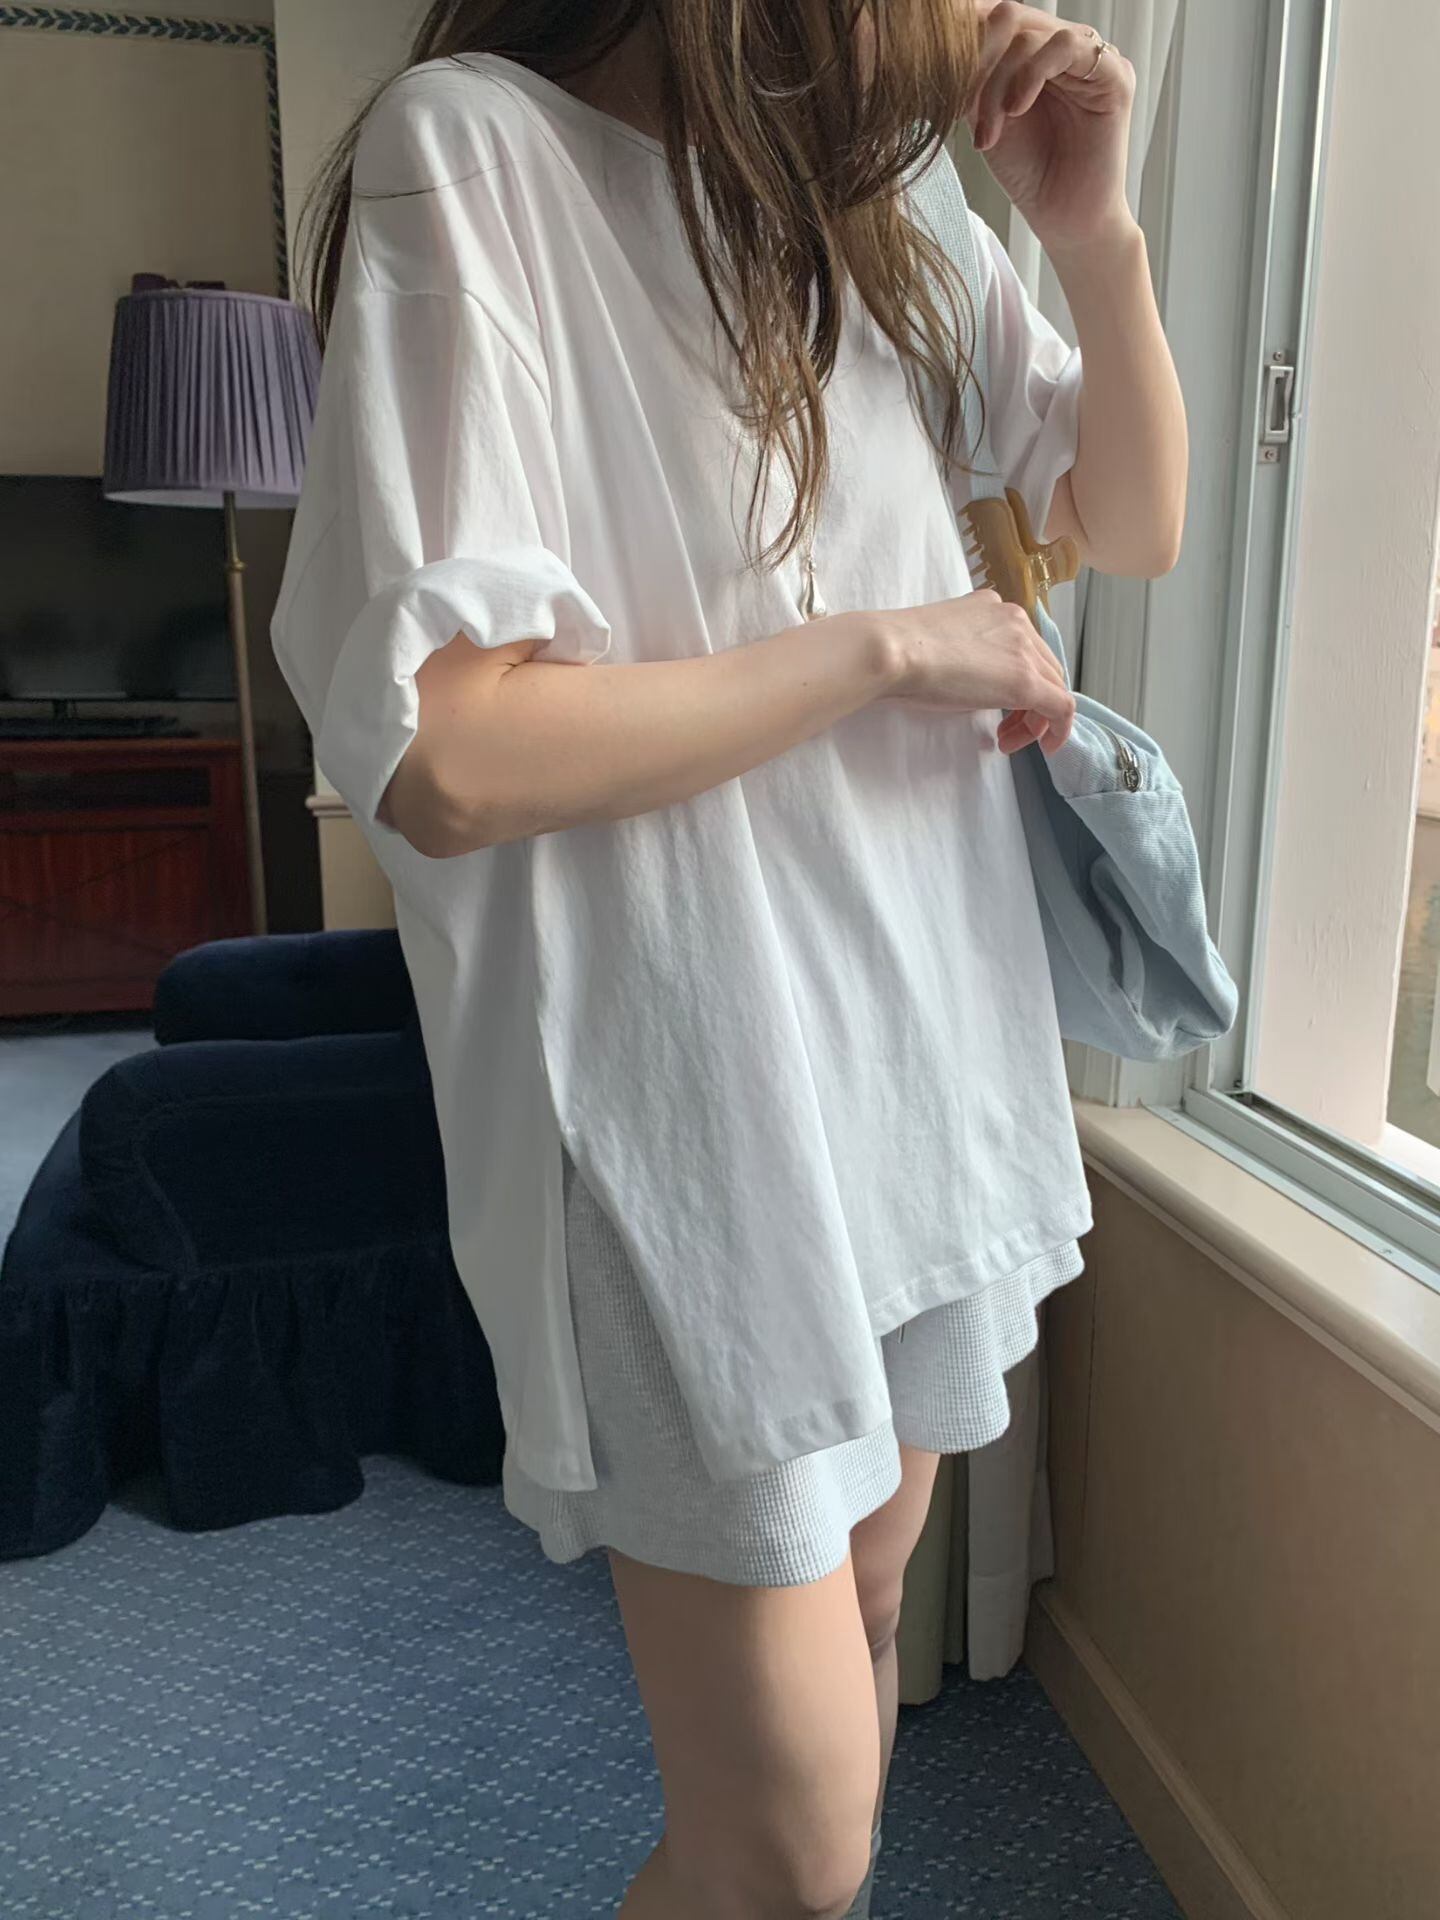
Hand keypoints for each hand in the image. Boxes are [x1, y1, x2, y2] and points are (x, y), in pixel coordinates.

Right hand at [880, 587, 1076, 753]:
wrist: (890, 651)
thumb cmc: (898, 653)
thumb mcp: (940, 644)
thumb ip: (965, 655)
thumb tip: (968, 683)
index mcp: (993, 608)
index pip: (1023, 648)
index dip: (1017, 683)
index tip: (997, 707)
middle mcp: (1016, 621)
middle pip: (1044, 668)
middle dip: (1030, 704)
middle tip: (1002, 731)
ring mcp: (1024, 649)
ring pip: (1054, 687)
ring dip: (1036, 720)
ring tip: (1007, 741)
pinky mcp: (1026, 680)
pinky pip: (1062, 707)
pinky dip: (1059, 730)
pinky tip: (1045, 748)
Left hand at [963, 1, 1137, 254]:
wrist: (1065, 219)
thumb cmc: (1030, 173)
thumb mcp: (985, 115)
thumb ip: (972, 74)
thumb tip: (944, 37)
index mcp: (1037, 52)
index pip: (998, 18)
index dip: (965, 38)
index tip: (937, 75)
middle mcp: (1064, 48)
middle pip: (1009, 20)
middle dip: (978, 64)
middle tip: (963, 109)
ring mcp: (1090, 57)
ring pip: (1029, 36)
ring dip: (998, 82)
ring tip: (990, 131)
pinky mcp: (1114, 74)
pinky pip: (1066, 46)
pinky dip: (1032, 74)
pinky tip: (1017, 110)